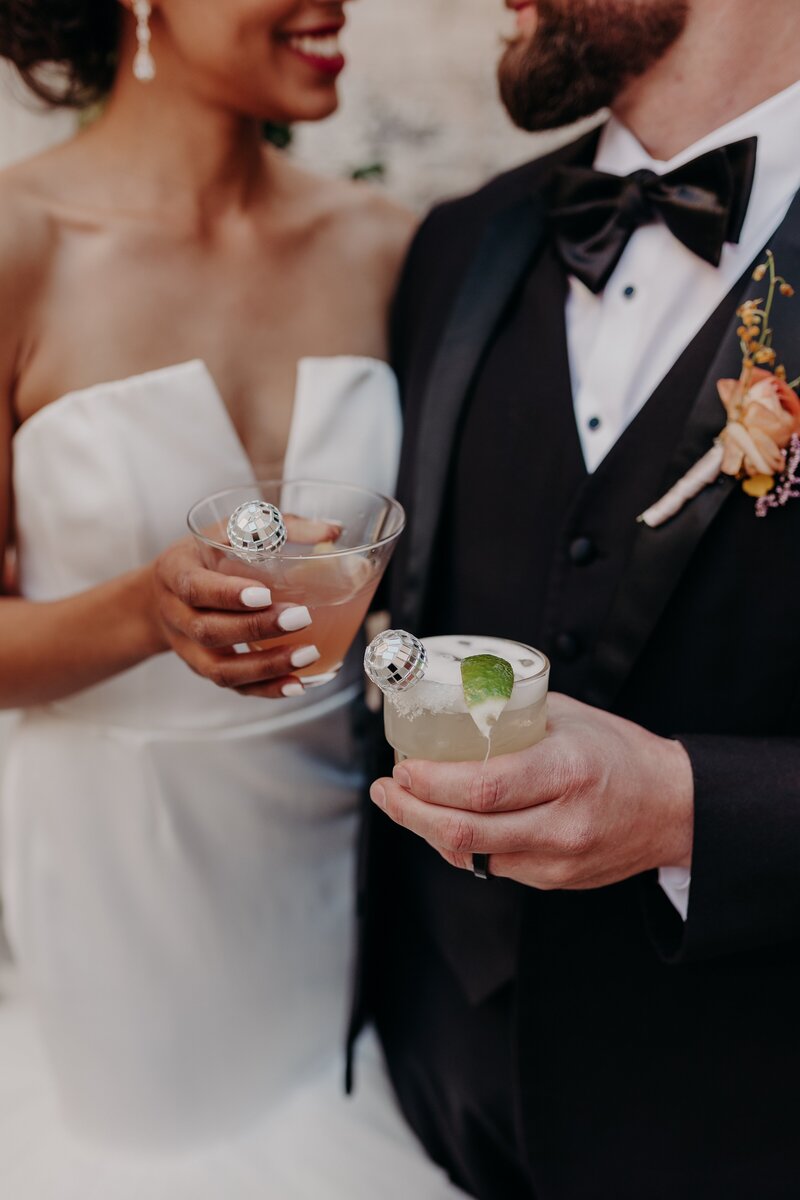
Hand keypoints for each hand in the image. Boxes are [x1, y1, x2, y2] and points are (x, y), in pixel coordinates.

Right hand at [149, 537, 318, 698]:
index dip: (227, 595)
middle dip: (258, 629)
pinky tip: (297, 684)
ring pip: (220, 669)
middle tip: (302, 617)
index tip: (265, 594)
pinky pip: (234, 687)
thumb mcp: (227, 531)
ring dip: (266, 666)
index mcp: (175, 572)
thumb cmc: (205, 556)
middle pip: (210, 631)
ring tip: (309, 654)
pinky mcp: (204, 669)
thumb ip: (276, 527)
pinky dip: (266, 689)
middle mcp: (176, 615)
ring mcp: (188, 648)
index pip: (194, 588)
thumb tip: (332, 530)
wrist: (163, 595)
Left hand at [370, 693, 693, 888]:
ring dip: (428, 830)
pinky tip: (444, 822)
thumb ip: (513, 714)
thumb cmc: (620, 754)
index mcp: (566, 772)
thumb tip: (452, 700)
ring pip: (473, 855)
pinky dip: (461, 844)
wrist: (674, 808)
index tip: (402, 768)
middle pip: (466, 832)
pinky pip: (493, 866)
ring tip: (403, 803)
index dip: (431, 784)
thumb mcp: (570, 718)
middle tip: (386, 790)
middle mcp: (562, 823)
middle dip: (411, 813)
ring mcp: (559, 860)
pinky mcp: (556, 880)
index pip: (483, 788)